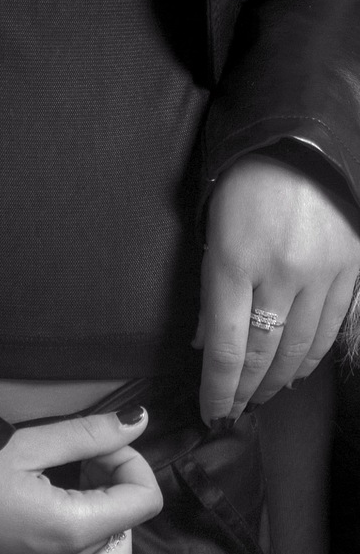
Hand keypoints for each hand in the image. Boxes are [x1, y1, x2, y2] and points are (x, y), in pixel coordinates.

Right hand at [0, 407, 162, 553]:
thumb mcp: (31, 444)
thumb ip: (90, 434)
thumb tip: (140, 421)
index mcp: (73, 529)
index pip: (144, 501)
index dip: (133, 462)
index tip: (101, 444)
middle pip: (130, 532)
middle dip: (119, 491)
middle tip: (85, 461)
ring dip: (103, 522)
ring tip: (69, 487)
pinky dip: (80, 548)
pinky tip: (50, 517)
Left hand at [196, 154, 359, 423]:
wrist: (302, 141)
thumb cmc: (244, 183)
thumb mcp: (213, 230)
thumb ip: (212, 290)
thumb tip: (208, 345)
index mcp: (235, 259)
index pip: (226, 346)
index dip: (218, 388)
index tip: (211, 411)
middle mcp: (281, 273)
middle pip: (263, 354)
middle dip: (245, 390)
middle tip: (233, 411)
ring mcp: (321, 273)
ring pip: (299, 349)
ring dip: (278, 380)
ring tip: (262, 396)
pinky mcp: (350, 270)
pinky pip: (330, 329)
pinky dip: (311, 357)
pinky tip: (297, 370)